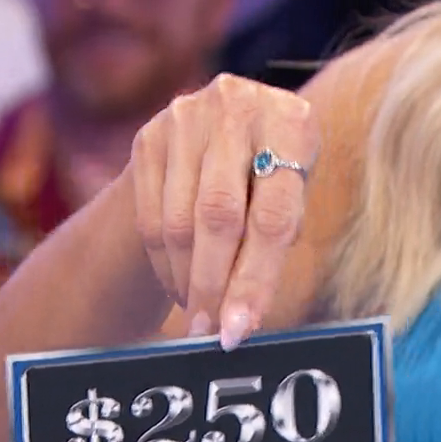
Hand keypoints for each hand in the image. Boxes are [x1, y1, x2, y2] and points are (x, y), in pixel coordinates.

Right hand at [130, 73, 318, 349]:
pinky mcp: (149, 136)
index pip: (272, 216)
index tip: (239, 328)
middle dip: (213, 285)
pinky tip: (179, 282)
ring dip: (186, 279)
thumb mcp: (290, 196)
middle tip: (210, 333)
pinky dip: (164, 262)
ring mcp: (186, 117)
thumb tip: (241, 319)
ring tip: (199, 311)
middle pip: (218, 216)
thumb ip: (273, 245)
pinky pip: (150, 217)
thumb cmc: (271, 177)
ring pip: (177, 222)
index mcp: (291, 123)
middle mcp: (237, 108)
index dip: (255, 279)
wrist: (224, 128)